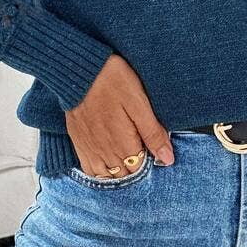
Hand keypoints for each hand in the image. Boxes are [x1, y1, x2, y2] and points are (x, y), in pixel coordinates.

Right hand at [65, 53, 174, 177]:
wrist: (80, 70)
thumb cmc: (114, 81)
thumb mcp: (139, 103)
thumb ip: (153, 133)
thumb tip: (167, 159)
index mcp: (123, 144)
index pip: (140, 169)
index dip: (150, 163)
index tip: (154, 152)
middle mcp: (105, 152)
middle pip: (125, 175)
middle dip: (135, 168)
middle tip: (142, 152)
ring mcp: (90, 149)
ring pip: (106, 176)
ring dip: (118, 173)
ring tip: (127, 161)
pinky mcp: (79, 142)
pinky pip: (88, 169)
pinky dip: (99, 173)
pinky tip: (107, 165)